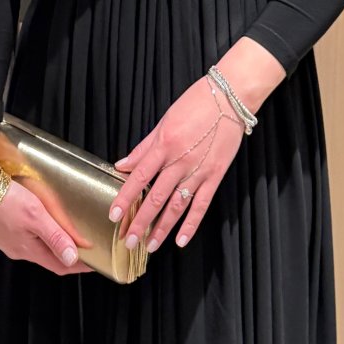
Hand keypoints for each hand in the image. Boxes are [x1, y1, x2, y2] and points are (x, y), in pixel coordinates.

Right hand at [0, 176, 93, 275]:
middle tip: (86, 246)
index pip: (60, 265)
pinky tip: (42, 221)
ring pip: (37, 246)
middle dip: (69, 254)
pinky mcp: (2, 227)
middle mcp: (18, 248)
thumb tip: (73, 258)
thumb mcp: (35, 216)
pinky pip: (26, 235)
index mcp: (27, 249)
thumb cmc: (1, 199)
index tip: (96, 262)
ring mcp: (8, 239)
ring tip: (68, 232)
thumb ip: (55, 236)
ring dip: (54, 243)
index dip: (80, 265)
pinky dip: (40, 233)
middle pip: (49, 257)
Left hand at [108, 75, 244, 252]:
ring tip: (150, 245)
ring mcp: (198, 170)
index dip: (125, 197)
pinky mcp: (215, 175)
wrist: (229, 97)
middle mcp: (179, 161)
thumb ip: (144, 147)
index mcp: (164, 145)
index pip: (139, 177)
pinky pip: (201, 204)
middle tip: (129, 240)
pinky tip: (181, 240)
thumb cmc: (196, 103)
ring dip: (162, 228)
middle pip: (156, 197)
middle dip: (140, 222)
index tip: (114, 215)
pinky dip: (191, 224)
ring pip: (176, 206)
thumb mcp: (164, 121)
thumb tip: (123, 164)